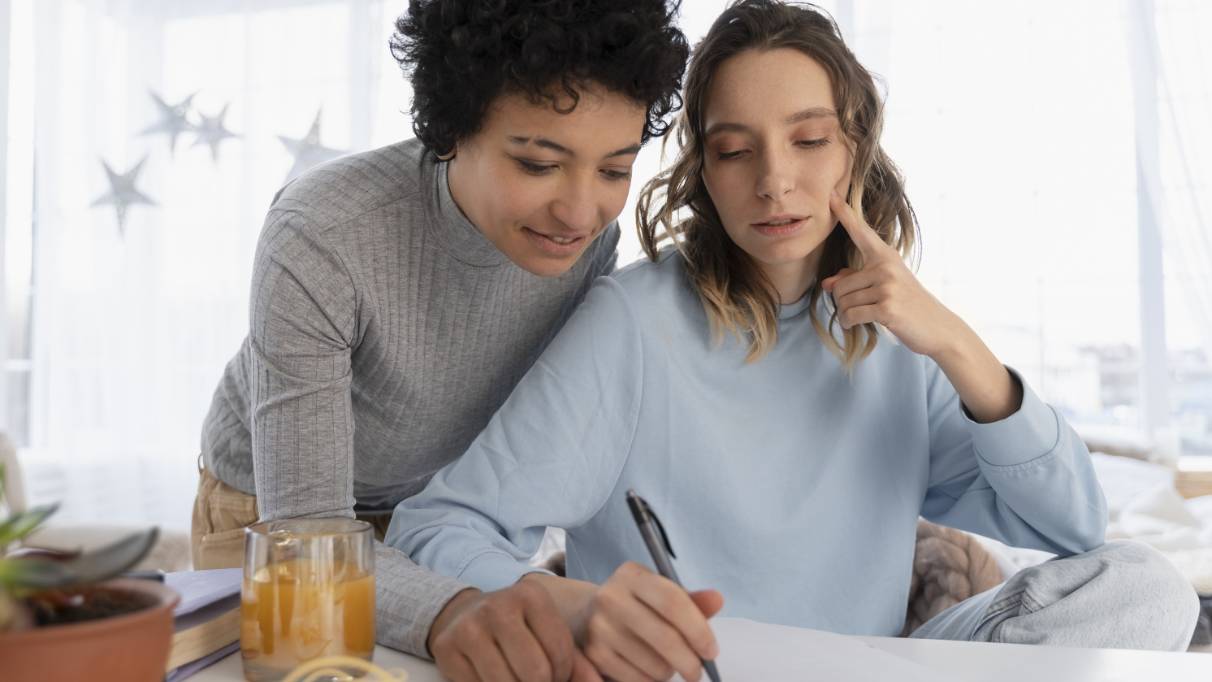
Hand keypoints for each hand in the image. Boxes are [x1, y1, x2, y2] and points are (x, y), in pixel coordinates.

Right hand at [428, 583, 601, 681]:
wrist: (462, 615)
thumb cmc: (517, 628)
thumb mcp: (547, 633)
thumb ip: (576, 661)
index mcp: (531, 596)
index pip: (560, 654)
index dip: (562, 675)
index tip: (555, 673)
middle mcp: (498, 606)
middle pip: (535, 673)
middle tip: (536, 679)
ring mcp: (469, 627)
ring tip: (516, 678)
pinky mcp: (447, 648)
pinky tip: (492, 677)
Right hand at [579, 561, 722, 681]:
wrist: (586, 616)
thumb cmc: (635, 605)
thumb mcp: (660, 593)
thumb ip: (690, 600)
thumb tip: (717, 599)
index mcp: (632, 575)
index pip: (672, 601)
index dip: (698, 630)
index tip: (711, 650)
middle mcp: (611, 597)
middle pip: (665, 638)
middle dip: (690, 661)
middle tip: (697, 671)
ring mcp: (599, 627)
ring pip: (654, 664)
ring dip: (669, 671)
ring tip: (668, 664)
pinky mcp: (593, 654)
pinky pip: (637, 679)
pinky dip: (651, 681)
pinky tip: (650, 670)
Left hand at [820, 190, 960, 358]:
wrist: (938, 327)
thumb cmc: (908, 305)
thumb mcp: (884, 287)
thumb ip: (855, 280)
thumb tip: (827, 283)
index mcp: (885, 256)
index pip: (860, 231)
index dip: (844, 213)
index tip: (831, 194)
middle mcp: (885, 267)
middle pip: (840, 284)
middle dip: (842, 301)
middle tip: (859, 308)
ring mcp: (887, 286)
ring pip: (843, 301)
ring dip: (845, 314)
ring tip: (861, 317)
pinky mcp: (887, 307)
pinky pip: (850, 315)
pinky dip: (848, 323)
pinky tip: (855, 324)